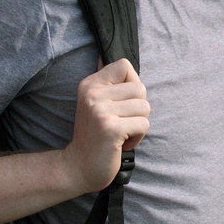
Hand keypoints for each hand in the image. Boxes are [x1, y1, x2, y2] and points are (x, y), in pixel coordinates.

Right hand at [63, 59, 149, 192]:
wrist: (78, 167)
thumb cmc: (95, 134)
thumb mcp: (96, 103)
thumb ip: (107, 82)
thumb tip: (103, 55)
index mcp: (90, 84)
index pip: (125, 65)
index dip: (132, 83)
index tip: (122, 101)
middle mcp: (93, 94)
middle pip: (140, 88)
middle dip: (138, 108)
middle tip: (120, 122)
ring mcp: (100, 111)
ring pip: (144, 107)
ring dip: (138, 124)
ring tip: (121, 133)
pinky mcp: (111, 128)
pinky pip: (143, 124)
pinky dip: (138, 137)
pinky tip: (121, 143)